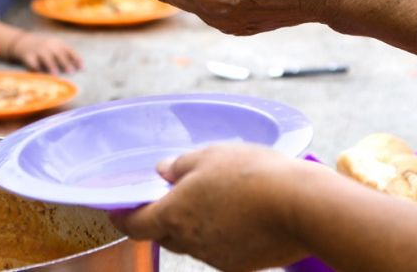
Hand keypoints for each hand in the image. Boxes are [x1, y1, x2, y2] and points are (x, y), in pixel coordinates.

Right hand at [10, 32, 81, 73]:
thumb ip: (67, 56)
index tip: (82, 68)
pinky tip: (39, 73)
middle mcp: (49, 46)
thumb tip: (83, 68)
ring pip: (46, 57)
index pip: (69, 50)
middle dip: (65, 62)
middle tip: (71, 72)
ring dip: (51, 65)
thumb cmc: (45, 48)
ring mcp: (38, 50)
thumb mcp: (56, 47)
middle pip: (58, 54)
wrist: (23, 42)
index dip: (76, 59)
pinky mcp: (28, 56)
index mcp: (58, 44)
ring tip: (56, 75)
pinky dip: (36, 68)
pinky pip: (32, 62)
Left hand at [109, 144, 310, 270]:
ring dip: (194, 227)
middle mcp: (190, 242)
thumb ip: (179, 166)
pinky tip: (236, 216)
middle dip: (159, 220)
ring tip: (211, 201)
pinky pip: (220, 250)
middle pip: (164, 235)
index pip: (135, 225)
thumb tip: (163, 172)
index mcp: (174, 215)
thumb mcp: (209, 155)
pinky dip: (220, 235)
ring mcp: (216, 257)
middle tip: (168, 200)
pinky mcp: (241, 265)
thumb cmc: (251, 174)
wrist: (300, 206)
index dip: (122, 218)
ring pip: (193, 243)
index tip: (116, 211)